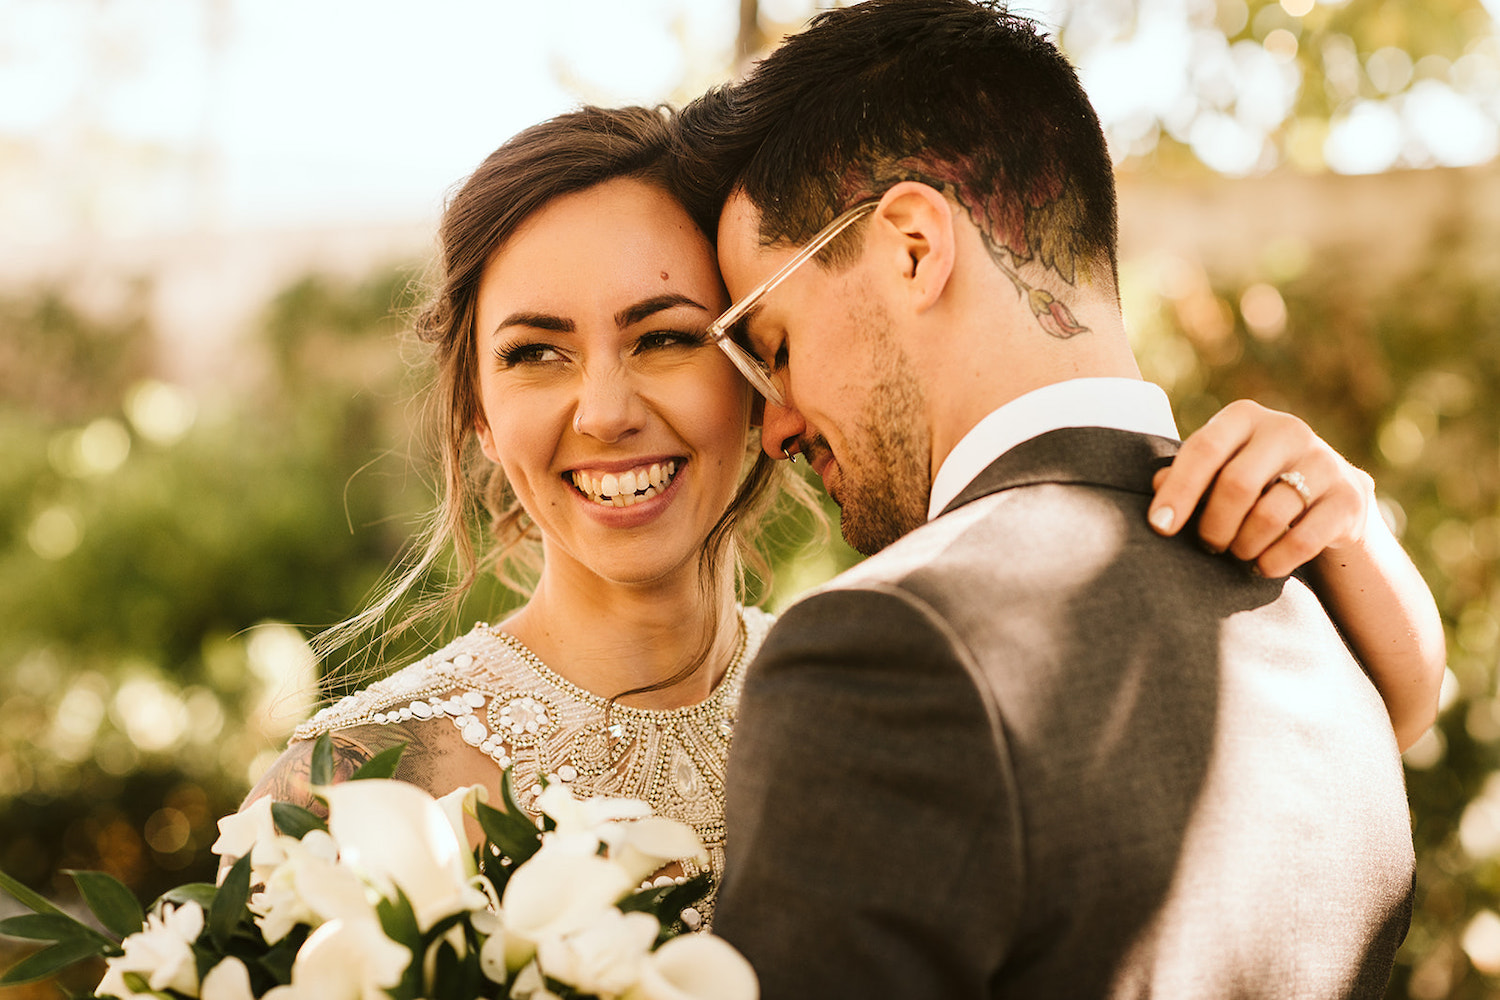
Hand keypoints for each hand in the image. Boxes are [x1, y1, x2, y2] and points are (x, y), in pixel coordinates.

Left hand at [1148, 399, 1375, 577]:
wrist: (1328, 500)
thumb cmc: (1253, 484)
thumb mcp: (1217, 472)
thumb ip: (1184, 476)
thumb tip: (1156, 485)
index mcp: (1245, 417)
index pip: (1204, 450)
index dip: (1178, 491)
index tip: (1160, 526)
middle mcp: (1287, 429)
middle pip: (1236, 485)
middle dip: (1213, 526)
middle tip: (1208, 545)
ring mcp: (1324, 461)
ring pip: (1268, 516)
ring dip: (1243, 546)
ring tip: (1237, 553)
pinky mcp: (1350, 497)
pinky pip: (1302, 540)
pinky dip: (1273, 562)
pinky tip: (1263, 566)